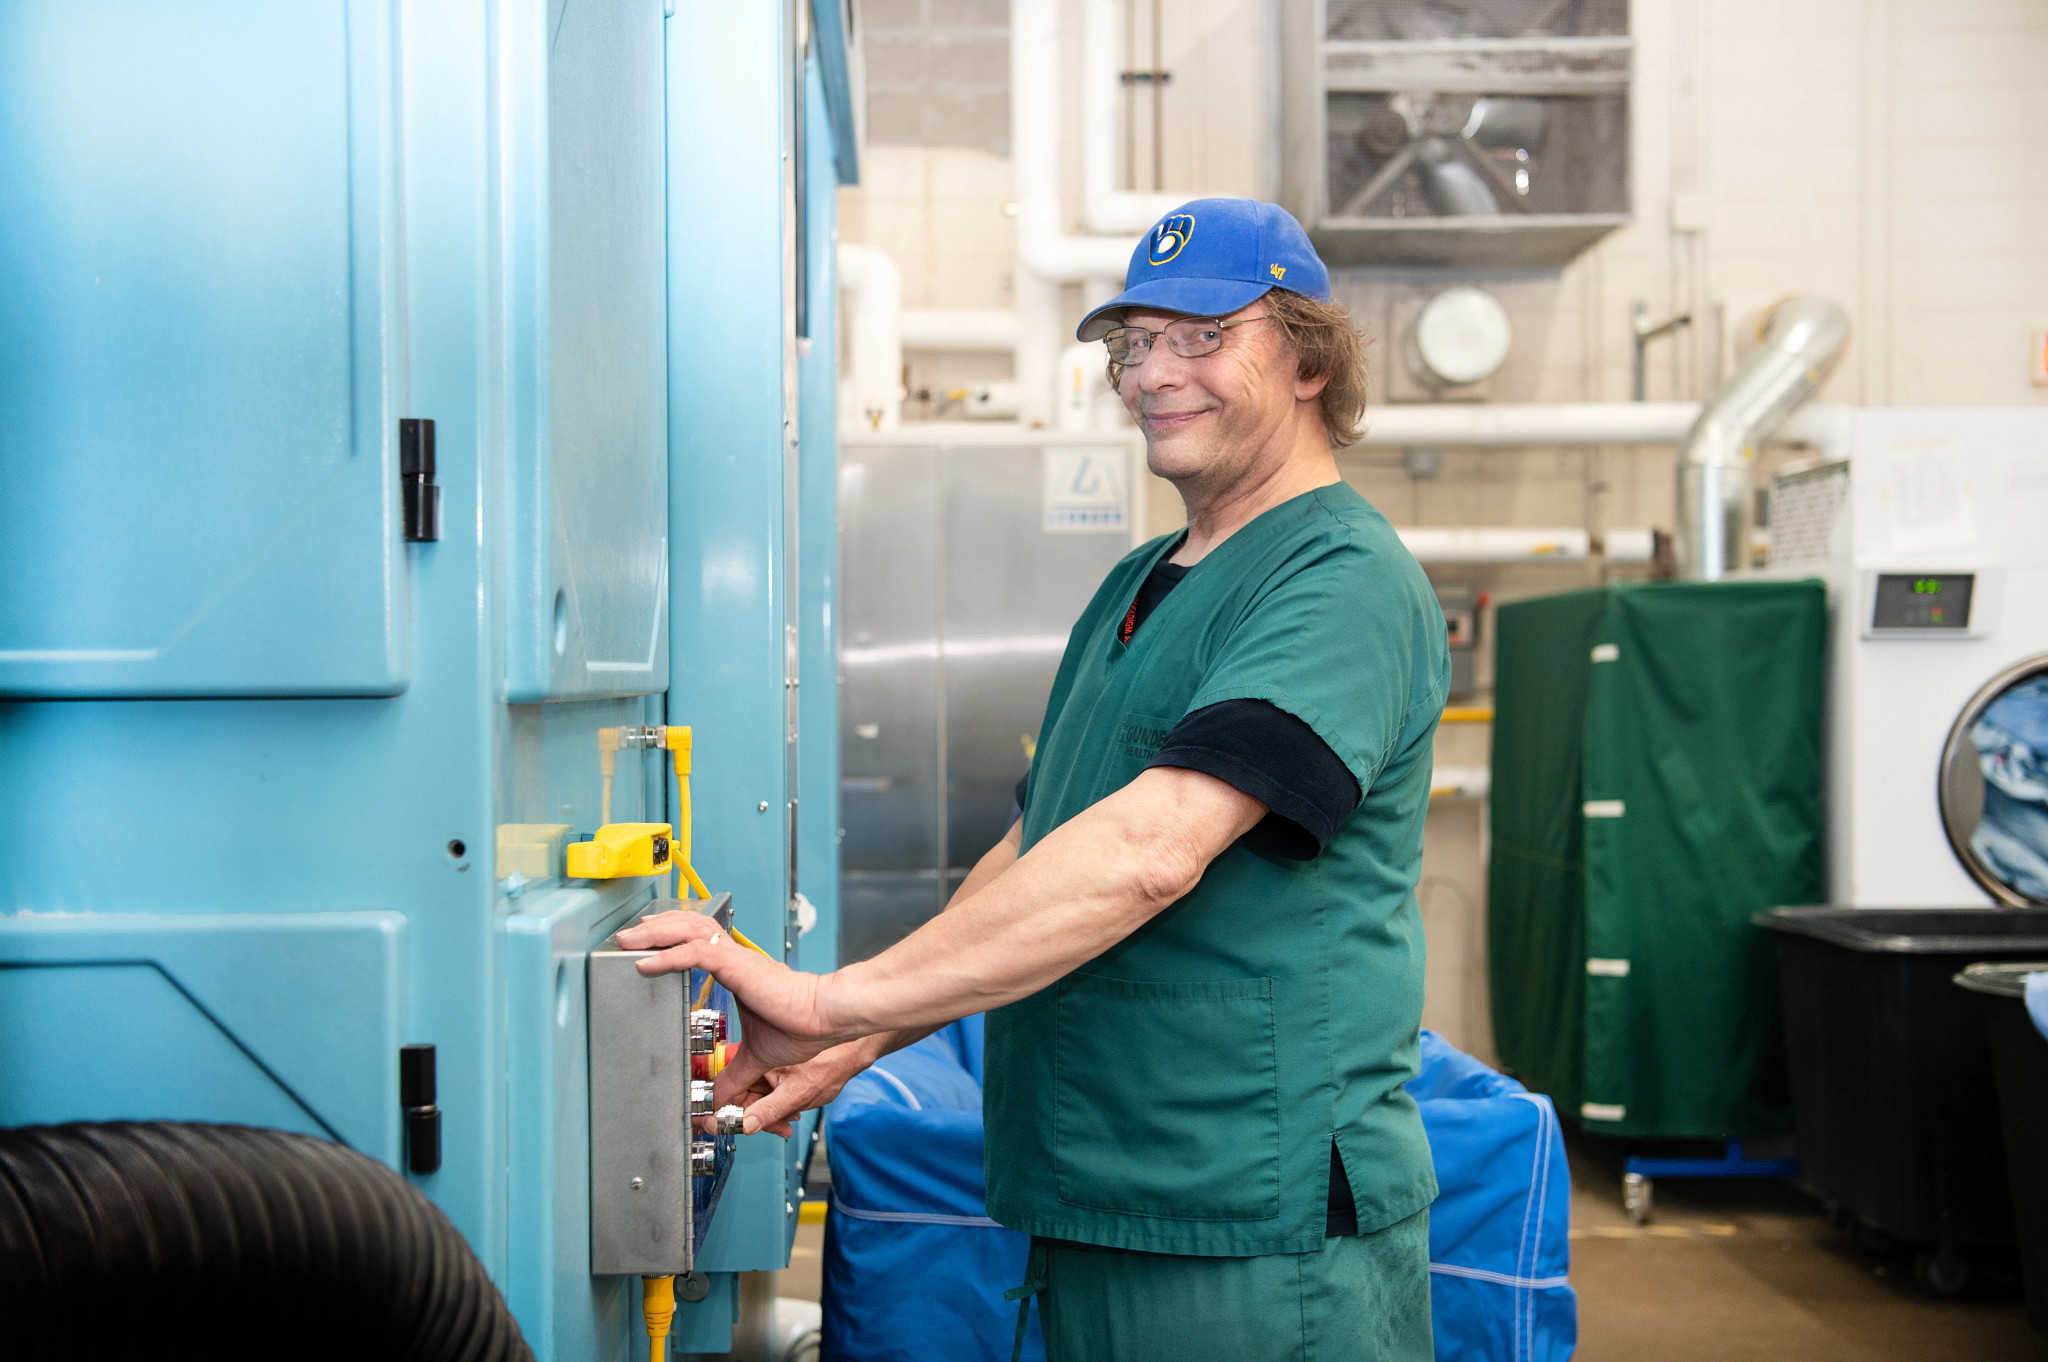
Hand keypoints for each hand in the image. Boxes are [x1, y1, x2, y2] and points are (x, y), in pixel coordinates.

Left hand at [613, 909, 841, 1113]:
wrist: (825, 1017)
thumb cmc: (803, 1027)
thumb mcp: (756, 1057)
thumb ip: (732, 1076)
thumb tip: (716, 1101)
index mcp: (739, 969)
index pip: (700, 940)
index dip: (673, 935)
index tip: (648, 942)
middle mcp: (735, 957)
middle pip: (689, 925)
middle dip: (656, 927)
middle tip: (628, 934)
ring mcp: (736, 959)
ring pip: (689, 930)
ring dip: (656, 933)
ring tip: (629, 940)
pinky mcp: (737, 966)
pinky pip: (696, 953)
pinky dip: (668, 956)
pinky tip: (646, 962)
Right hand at [714, 1042, 875, 1137]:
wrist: (850, 1054)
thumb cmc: (830, 1064)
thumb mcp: (797, 1095)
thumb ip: (769, 1112)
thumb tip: (746, 1125)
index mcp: (757, 1058)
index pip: (729, 1090)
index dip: (729, 1112)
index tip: (733, 1127)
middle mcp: (758, 1059)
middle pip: (742, 1096)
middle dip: (758, 1116)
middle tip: (778, 1127)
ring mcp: (766, 1065)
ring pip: (756, 1098)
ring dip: (770, 1113)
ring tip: (790, 1119)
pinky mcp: (775, 1071)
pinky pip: (768, 1093)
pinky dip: (778, 1105)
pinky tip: (793, 1110)